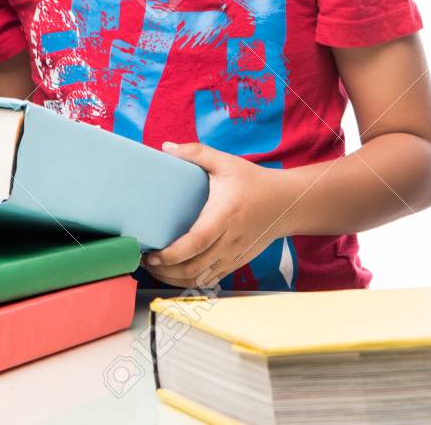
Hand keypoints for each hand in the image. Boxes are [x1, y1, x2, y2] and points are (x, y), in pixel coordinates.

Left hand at [143, 140, 289, 288]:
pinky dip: (190, 282)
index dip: (173, 255)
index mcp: (224, 215)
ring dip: (175, 279)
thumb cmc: (253, 182)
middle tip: (145, 261)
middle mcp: (229, 241)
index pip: (196, 242)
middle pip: (194, 268)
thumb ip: (196, 153)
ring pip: (200, 279)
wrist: (285, 204)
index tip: (153, 255)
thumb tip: (165, 148)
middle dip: (166, 271)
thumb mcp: (226, 162)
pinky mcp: (235, 263)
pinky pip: (210, 280)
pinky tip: (175, 273)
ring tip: (155, 269)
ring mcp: (233, 256)